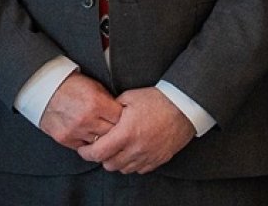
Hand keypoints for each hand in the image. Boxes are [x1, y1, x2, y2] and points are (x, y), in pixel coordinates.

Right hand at [37, 72, 121, 148]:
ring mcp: (75, 131)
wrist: (44, 89)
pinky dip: (89, 143)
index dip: (125, 119)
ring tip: (103, 132)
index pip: (121, 119)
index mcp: (96, 103)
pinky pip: (84, 148)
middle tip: (118, 129)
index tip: (126, 119)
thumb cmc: (70, 85)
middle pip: (112, 134)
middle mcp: (86, 119)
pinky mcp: (65, 139)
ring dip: (102, 139)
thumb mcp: (94, 87)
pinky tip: (89, 135)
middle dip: (116, 131)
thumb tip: (122, 114)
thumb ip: (108, 102)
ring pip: (99, 144)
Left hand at [76, 87, 193, 173]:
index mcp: (125, 133)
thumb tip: (100, 116)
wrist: (184, 107)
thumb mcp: (129, 97)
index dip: (86, 153)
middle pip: (109, 164)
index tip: (84, 149)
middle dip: (101, 157)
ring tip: (117, 149)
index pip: (98, 153)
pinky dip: (132, 164)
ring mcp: (148, 156)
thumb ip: (112, 109)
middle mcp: (135, 149)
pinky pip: (140, 169)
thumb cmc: (157, 100)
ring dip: (117, 161)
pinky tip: (132, 152)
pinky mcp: (158, 159)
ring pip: (124, 169)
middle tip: (101, 147)